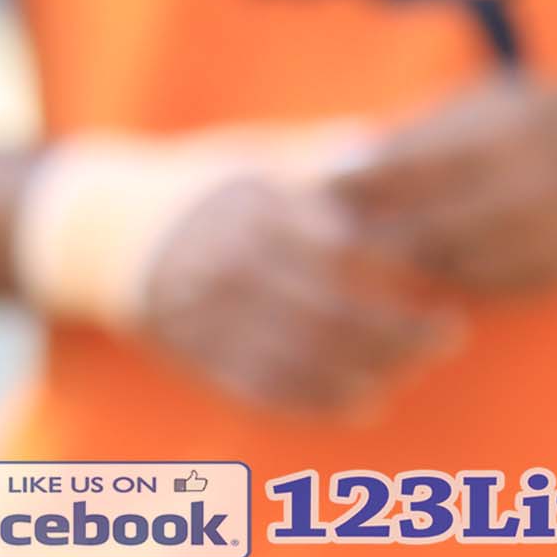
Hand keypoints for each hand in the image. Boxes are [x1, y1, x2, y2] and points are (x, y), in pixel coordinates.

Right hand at [134, 171, 466, 414]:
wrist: (109, 234)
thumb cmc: (211, 196)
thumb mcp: (255, 163)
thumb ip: (316, 167)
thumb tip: (383, 153)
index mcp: (249, 210)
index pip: (340, 250)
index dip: (394, 272)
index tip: (435, 280)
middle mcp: (225, 264)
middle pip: (330, 313)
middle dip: (399, 333)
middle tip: (448, 337)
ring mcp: (206, 316)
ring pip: (302, 360)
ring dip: (368, 373)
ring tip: (409, 370)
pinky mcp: (195, 355)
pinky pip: (265, 391)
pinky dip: (319, 403)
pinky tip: (363, 403)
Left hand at [323, 79, 556, 299]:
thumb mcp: (502, 100)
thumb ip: (429, 130)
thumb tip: (344, 157)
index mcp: (507, 135)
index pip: (405, 169)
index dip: (351, 185)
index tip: (314, 188)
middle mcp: (528, 191)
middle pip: (416, 231)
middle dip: (365, 236)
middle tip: (319, 238)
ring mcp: (547, 242)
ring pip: (443, 269)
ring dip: (401, 263)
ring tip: (359, 255)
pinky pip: (481, 290)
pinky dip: (446, 281)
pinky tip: (424, 269)